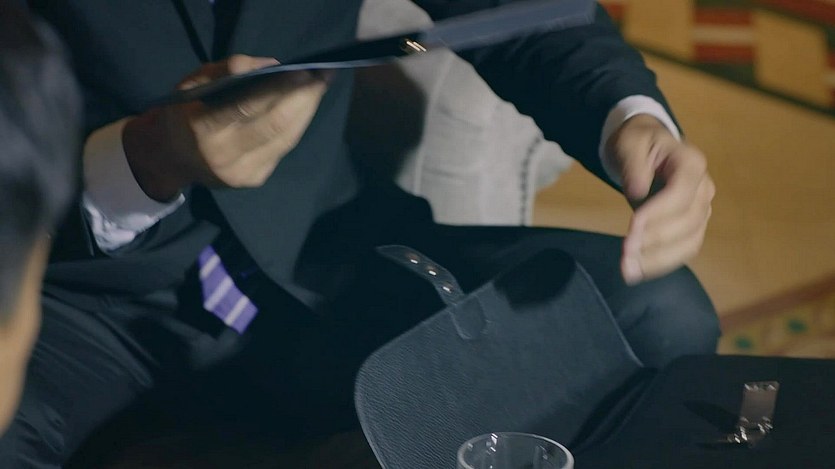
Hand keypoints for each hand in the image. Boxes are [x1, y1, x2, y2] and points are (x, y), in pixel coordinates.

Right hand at [123, 55, 330, 200]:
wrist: (172, 158)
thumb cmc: (184, 112)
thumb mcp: (194, 83)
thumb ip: (226, 70)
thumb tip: (271, 65)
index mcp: (202, 128)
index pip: (247, 107)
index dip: (279, 90)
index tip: (304, 72)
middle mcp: (223, 155)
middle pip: (275, 126)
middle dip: (304, 100)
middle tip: (322, 77)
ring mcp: (241, 172)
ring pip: (286, 139)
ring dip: (307, 112)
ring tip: (319, 88)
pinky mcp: (254, 179)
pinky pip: (283, 149)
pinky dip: (297, 126)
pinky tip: (304, 108)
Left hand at [604, 114, 715, 284]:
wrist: (646, 151)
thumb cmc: (638, 144)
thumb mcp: (630, 144)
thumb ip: (634, 165)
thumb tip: (638, 191)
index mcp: (691, 163)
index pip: (681, 193)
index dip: (659, 213)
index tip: (632, 228)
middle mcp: (704, 188)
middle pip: (688, 221)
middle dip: (656, 241)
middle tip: (625, 255)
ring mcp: (701, 210)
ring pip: (690, 241)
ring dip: (659, 260)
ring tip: (628, 271)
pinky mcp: (692, 227)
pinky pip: (684, 250)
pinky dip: (662, 264)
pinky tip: (638, 271)